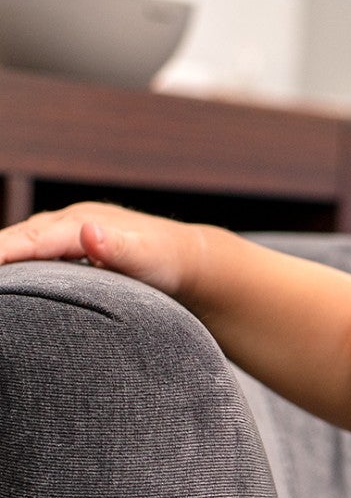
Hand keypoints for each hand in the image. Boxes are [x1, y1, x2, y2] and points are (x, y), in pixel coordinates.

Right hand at [0, 200, 201, 300]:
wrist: (186, 257)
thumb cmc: (167, 260)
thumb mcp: (148, 257)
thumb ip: (119, 247)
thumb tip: (89, 233)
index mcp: (82, 224)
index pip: (33, 240)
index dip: (4, 253)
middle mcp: (71, 222)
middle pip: (20, 236)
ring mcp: (69, 231)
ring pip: (25, 240)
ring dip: (3, 254)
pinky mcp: (71, 244)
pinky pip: (34, 249)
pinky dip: (16, 258)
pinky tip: (8, 275)